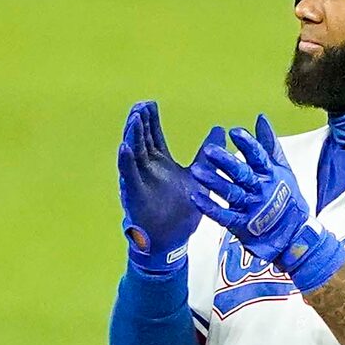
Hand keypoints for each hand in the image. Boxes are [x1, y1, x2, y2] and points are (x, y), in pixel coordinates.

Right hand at [117, 101, 200, 272]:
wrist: (172, 240)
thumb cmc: (181, 211)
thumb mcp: (199, 177)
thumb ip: (207, 155)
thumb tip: (220, 130)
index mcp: (161, 163)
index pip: (154, 136)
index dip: (151, 120)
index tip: (150, 103)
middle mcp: (148, 169)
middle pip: (141, 140)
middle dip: (139, 122)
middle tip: (141, 105)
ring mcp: (139, 181)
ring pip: (133, 154)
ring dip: (132, 135)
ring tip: (134, 118)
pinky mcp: (135, 195)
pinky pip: (129, 176)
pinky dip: (126, 162)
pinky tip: (124, 147)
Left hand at [183, 115, 344, 290]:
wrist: (295, 235)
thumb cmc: (288, 199)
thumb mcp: (282, 170)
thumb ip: (269, 144)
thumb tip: (260, 118)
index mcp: (270, 175)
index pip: (258, 156)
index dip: (247, 144)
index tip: (235, 132)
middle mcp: (261, 190)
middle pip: (242, 174)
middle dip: (226, 162)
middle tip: (209, 150)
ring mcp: (251, 208)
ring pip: (231, 193)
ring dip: (214, 182)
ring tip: (196, 171)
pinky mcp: (242, 225)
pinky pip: (223, 215)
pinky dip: (209, 207)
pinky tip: (195, 197)